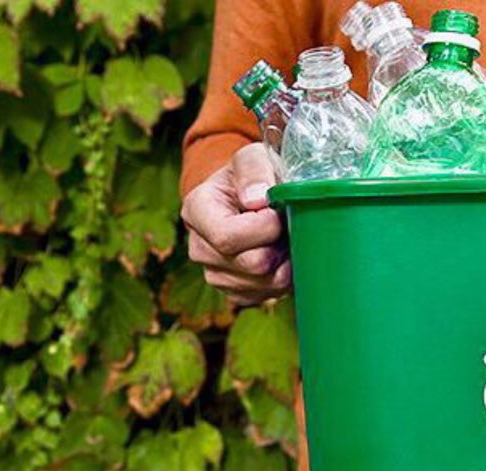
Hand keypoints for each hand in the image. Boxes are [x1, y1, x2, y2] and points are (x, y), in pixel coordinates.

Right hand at [180, 143, 291, 304]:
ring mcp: (214, 274)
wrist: (250, 195)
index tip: (278, 212)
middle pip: (251, 264)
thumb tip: (257, 200)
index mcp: (196, 210)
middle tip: (289, 225)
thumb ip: (255, 170)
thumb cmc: (252, 174)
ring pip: (263, 284)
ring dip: (285, 263)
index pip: (228, 236)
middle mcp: (198, 247)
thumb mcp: (253, 157)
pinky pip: (266, 296)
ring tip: (285, 238)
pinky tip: (282, 255)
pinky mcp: (234, 292)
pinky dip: (283, 279)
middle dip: (280, 246)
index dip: (264, 229)